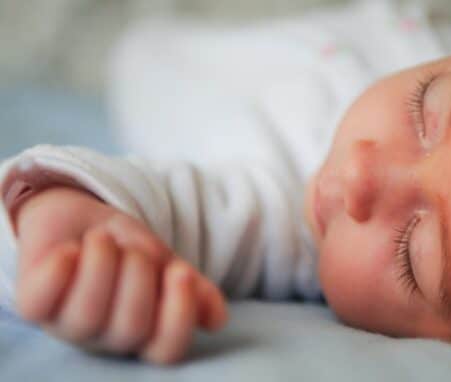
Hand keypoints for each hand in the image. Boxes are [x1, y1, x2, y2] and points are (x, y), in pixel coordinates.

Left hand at [15, 187, 227, 364]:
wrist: (84, 218)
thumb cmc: (127, 248)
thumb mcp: (165, 263)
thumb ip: (193, 288)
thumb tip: (218, 319)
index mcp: (144, 331)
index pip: (167, 350)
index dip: (179, 316)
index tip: (181, 273)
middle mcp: (106, 336)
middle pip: (130, 330)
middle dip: (138, 277)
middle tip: (132, 248)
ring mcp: (67, 325)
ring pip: (87, 315)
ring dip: (101, 265)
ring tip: (101, 240)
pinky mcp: (33, 305)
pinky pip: (40, 301)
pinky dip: (60, 269)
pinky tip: (70, 250)